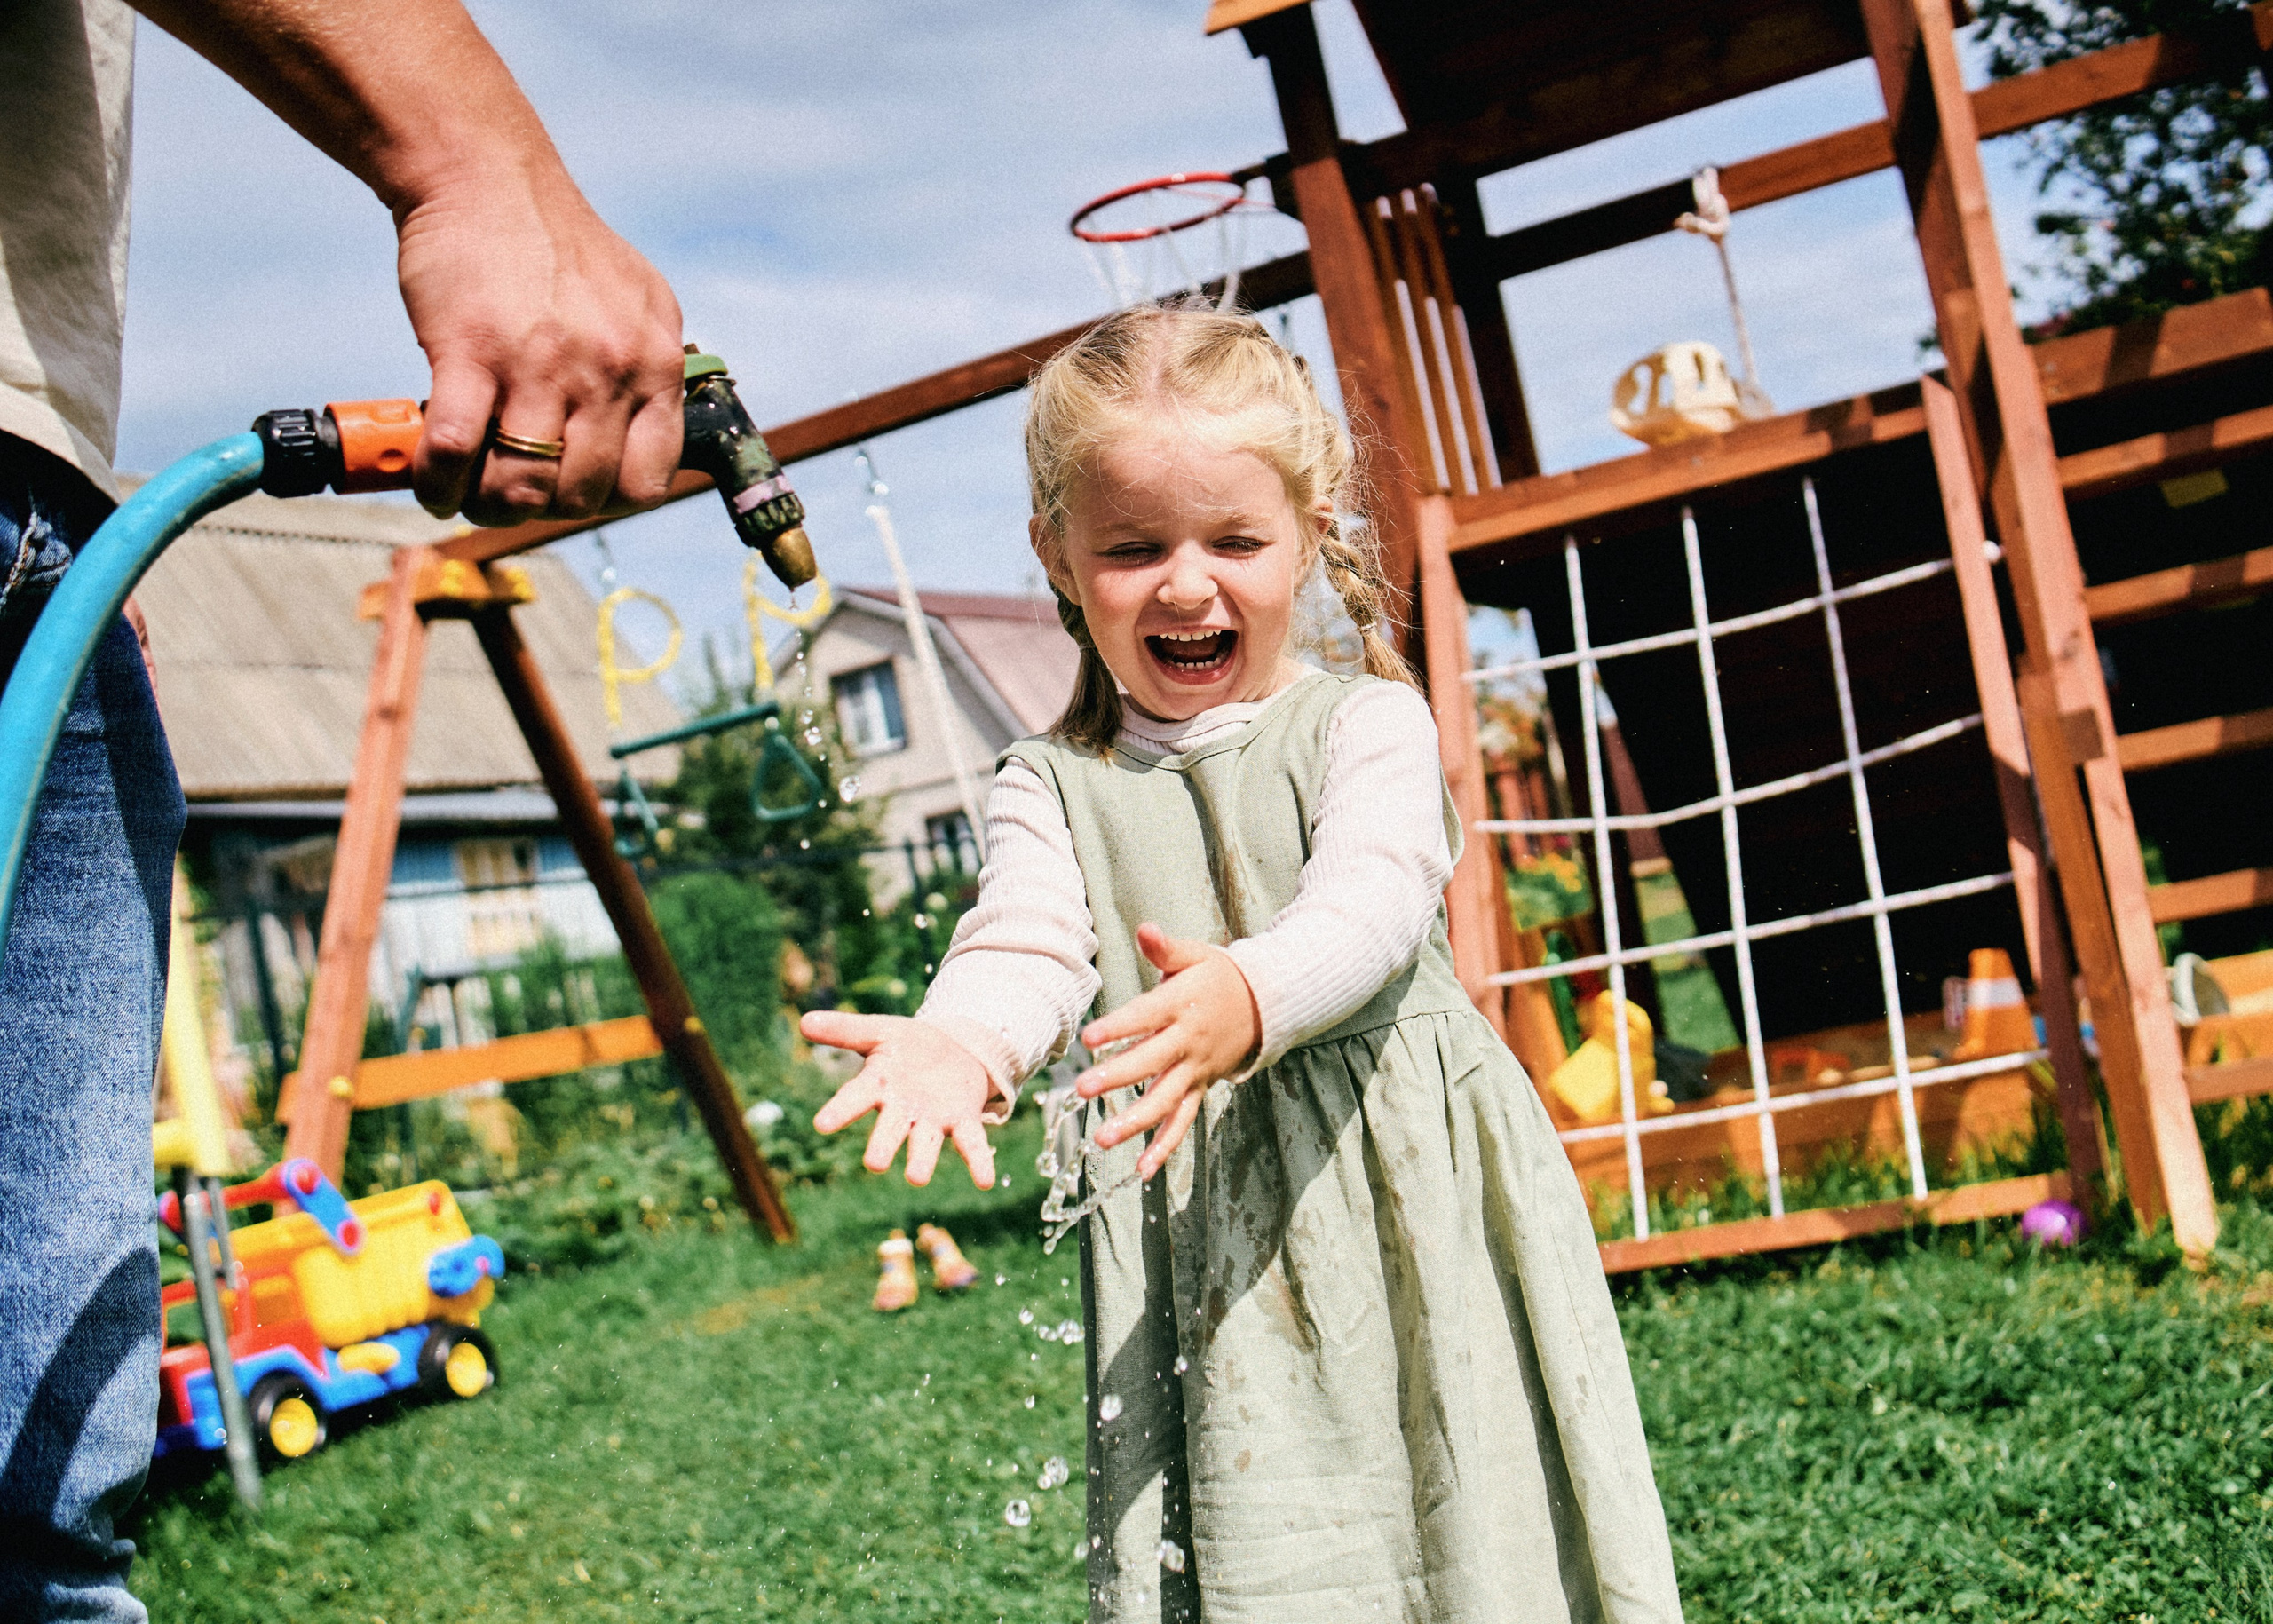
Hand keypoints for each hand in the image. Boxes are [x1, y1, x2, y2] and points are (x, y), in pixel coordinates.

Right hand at [397, 169, 684, 525]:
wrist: (485, 175)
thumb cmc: (555, 243)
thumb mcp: (638, 301)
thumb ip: (649, 367)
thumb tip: (652, 432)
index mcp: (653, 363)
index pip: (648, 480)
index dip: (607, 500)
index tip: (576, 491)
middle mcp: (607, 370)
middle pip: (582, 493)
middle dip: (544, 508)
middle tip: (514, 493)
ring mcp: (540, 365)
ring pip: (521, 485)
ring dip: (490, 506)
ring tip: (471, 495)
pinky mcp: (470, 354)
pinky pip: (456, 451)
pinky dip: (438, 482)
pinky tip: (433, 482)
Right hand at [805, 1011, 997, 1188]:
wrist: (953, 1049)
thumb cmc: (909, 1045)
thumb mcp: (880, 1030)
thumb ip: (844, 1029)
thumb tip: (803, 1020)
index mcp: (879, 1086)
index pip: (855, 1098)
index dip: (840, 1111)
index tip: (822, 1124)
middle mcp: (902, 1110)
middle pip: (890, 1130)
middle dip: (884, 1145)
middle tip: (875, 1164)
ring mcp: (932, 1120)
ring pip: (926, 1144)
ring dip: (922, 1160)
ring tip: (917, 1178)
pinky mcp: (963, 1121)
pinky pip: (971, 1144)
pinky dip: (979, 1162)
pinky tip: (985, 1181)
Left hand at [1076, 924, 1259, 1178]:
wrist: (1264, 1004)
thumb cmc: (1217, 976)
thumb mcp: (1195, 956)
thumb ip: (1165, 948)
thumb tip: (1144, 928)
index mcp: (1182, 1005)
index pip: (1146, 1017)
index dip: (1118, 1028)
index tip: (1089, 1039)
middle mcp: (1189, 1041)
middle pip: (1150, 1063)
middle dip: (1117, 1078)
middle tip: (1082, 1090)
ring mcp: (1196, 1069)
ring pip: (1165, 1101)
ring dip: (1135, 1122)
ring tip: (1102, 1139)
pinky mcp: (1200, 1087)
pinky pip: (1183, 1120)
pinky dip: (1165, 1146)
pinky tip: (1142, 1170)